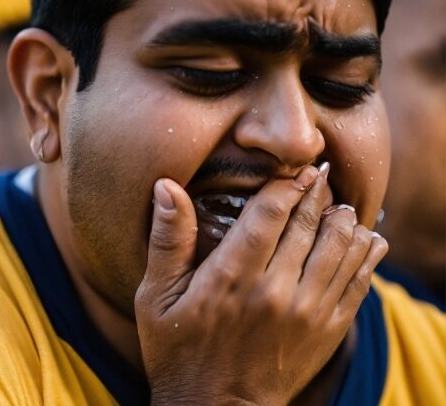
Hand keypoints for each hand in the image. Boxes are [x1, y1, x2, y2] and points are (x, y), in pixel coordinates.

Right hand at [135, 165, 387, 404]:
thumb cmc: (178, 350)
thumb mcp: (155, 297)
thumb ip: (167, 240)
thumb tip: (166, 186)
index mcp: (231, 278)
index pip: (269, 213)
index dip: (286, 184)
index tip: (295, 169)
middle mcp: (274, 291)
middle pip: (309, 224)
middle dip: (316, 193)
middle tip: (318, 175)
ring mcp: (307, 312)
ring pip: (341, 248)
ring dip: (344, 220)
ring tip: (337, 205)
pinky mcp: (327, 330)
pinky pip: (358, 281)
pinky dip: (366, 254)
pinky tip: (362, 237)